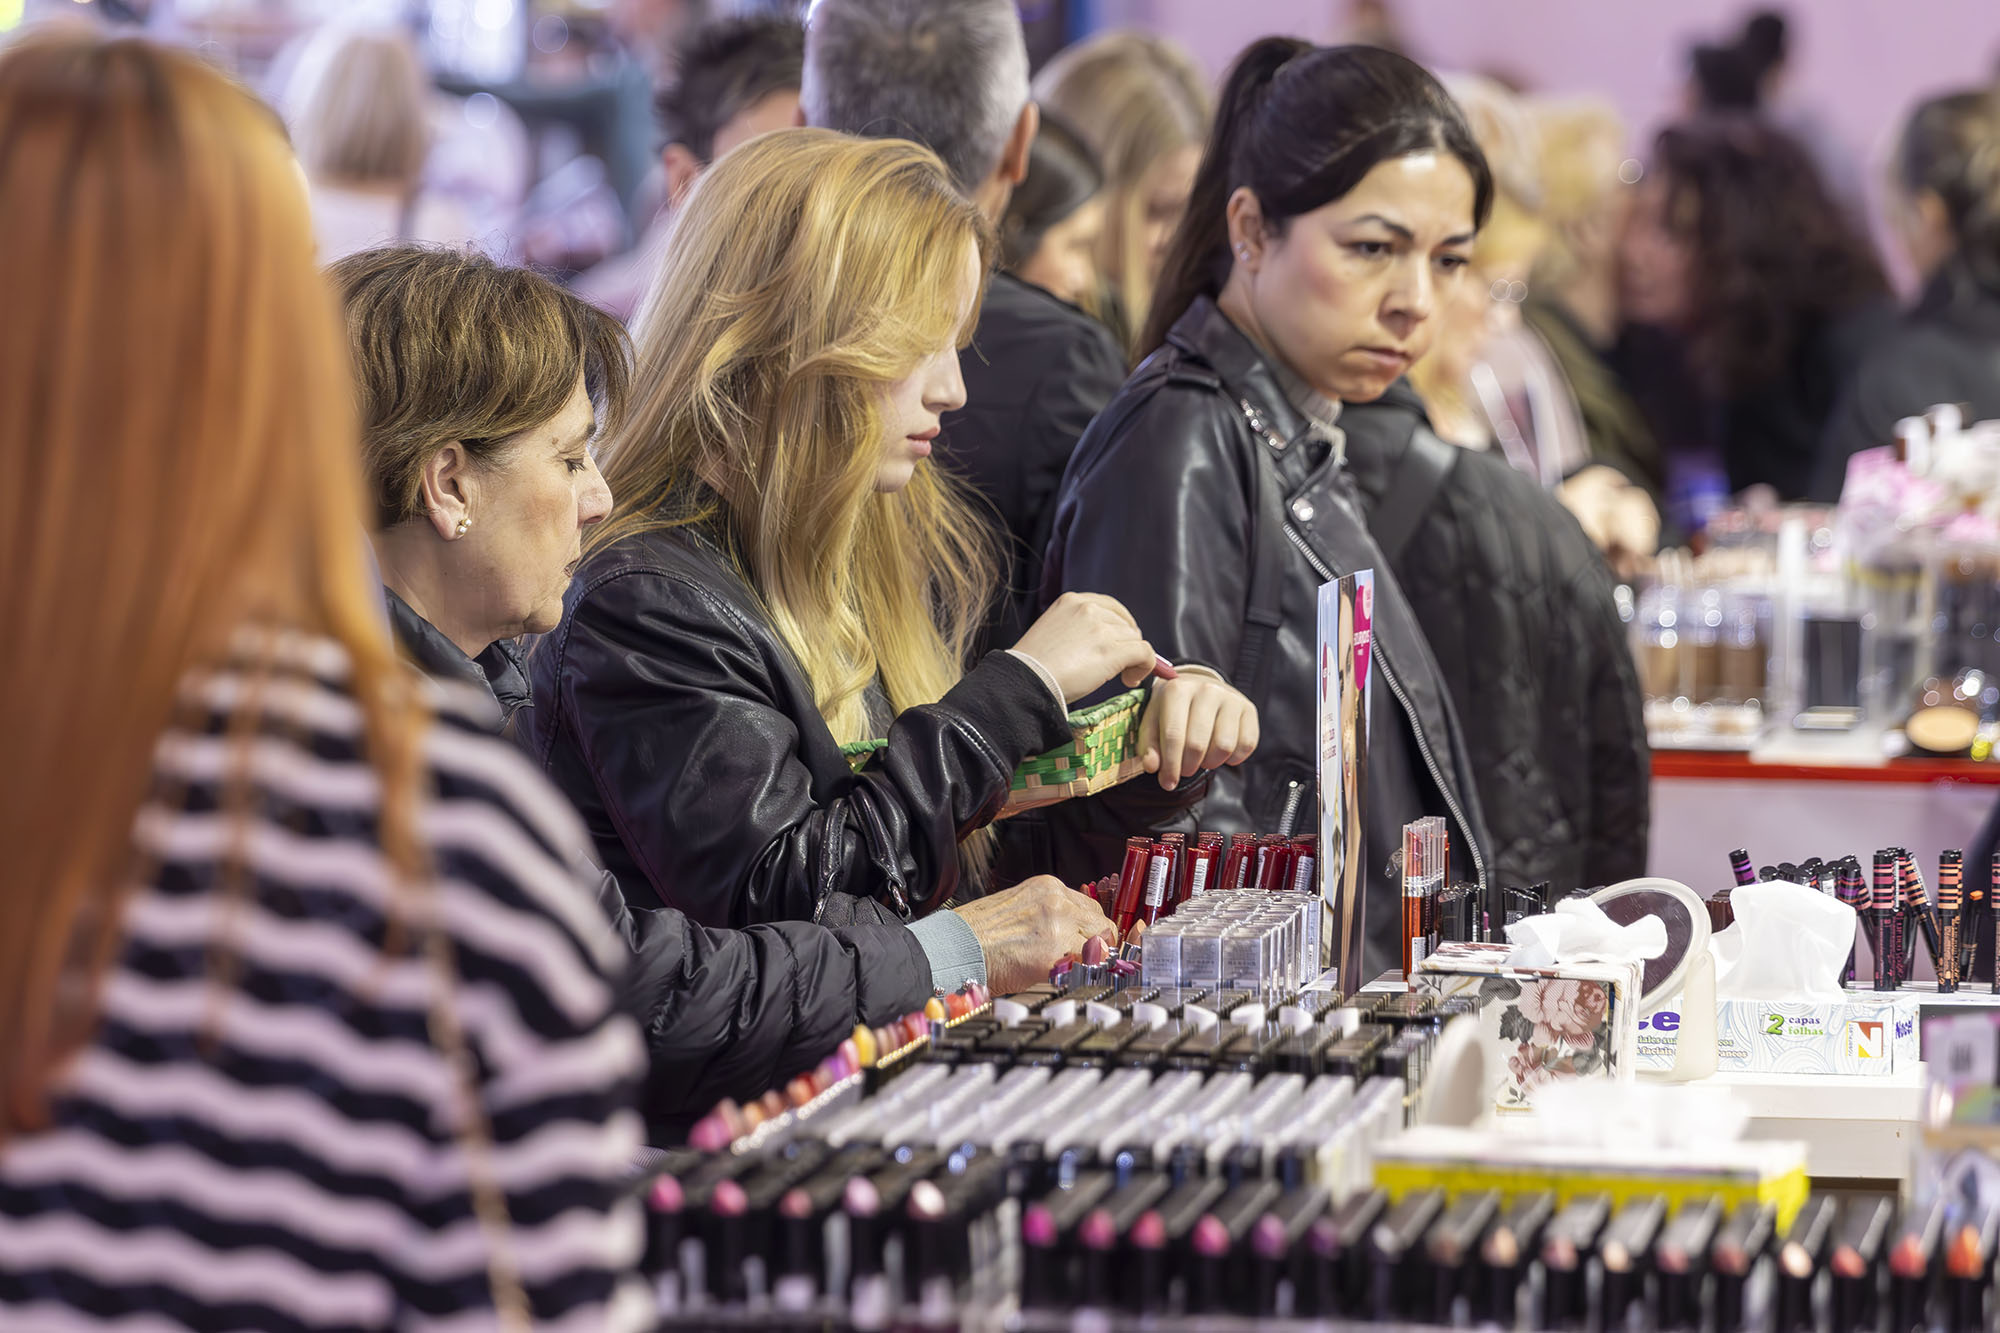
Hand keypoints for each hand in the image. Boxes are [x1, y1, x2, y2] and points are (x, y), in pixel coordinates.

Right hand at [952, 875, 1115, 993]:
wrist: (955, 949)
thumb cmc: (977, 934)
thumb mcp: (1019, 909)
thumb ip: (1049, 916)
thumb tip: (1072, 937)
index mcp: (1047, 887)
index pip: (1090, 908)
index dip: (1090, 930)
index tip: (1087, 945)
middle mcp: (1057, 900)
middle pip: (1101, 924)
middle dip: (1095, 945)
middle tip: (1080, 962)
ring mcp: (1059, 925)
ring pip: (1099, 946)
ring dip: (1088, 961)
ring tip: (1065, 971)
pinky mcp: (1055, 954)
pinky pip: (1086, 967)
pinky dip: (1079, 976)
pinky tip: (1058, 978)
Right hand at [1013, 592, 1156, 701]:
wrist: (1025, 681)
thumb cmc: (1035, 666)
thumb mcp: (1054, 632)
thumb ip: (1079, 629)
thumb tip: (1111, 643)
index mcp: (1072, 601)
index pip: (1111, 607)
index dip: (1120, 627)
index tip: (1120, 644)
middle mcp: (1088, 608)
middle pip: (1126, 625)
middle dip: (1126, 646)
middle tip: (1119, 667)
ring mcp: (1101, 628)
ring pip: (1136, 640)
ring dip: (1133, 659)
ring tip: (1121, 677)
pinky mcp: (1112, 650)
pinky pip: (1145, 653)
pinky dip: (1146, 667)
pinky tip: (1130, 680)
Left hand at [1138, 669, 1258, 788]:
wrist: (1199, 687)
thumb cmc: (1172, 710)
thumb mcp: (1153, 722)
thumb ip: (1149, 745)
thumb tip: (1152, 766)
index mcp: (1177, 690)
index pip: (1173, 736)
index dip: (1170, 766)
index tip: (1168, 783)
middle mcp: (1206, 689)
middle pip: (1197, 744)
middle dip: (1188, 767)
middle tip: (1185, 769)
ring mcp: (1231, 698)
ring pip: (1224, 746)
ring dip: (1211, 763)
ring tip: (1202, 759)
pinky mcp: (1249, 708)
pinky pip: (1246, 745)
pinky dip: (1233, 758)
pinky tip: (1220, 753)